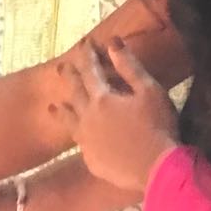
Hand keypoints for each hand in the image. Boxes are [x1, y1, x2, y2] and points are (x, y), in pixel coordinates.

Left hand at [54, 40, 178, 193]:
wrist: (155, 168)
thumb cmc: (157, 124)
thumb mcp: (149, 90)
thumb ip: (129, 66)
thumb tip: (111, 43)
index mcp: (102, 99)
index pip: (90, 71)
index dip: (87, 55)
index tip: (85, 43)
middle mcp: (87, 119)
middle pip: (74, 93)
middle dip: (70, 78)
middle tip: (61, 67)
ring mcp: (86, 142)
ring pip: (69, 122)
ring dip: (61, 111)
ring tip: (53, 106)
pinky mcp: (91, 160)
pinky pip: (80, 143)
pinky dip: (77, 134)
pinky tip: (79, 136)